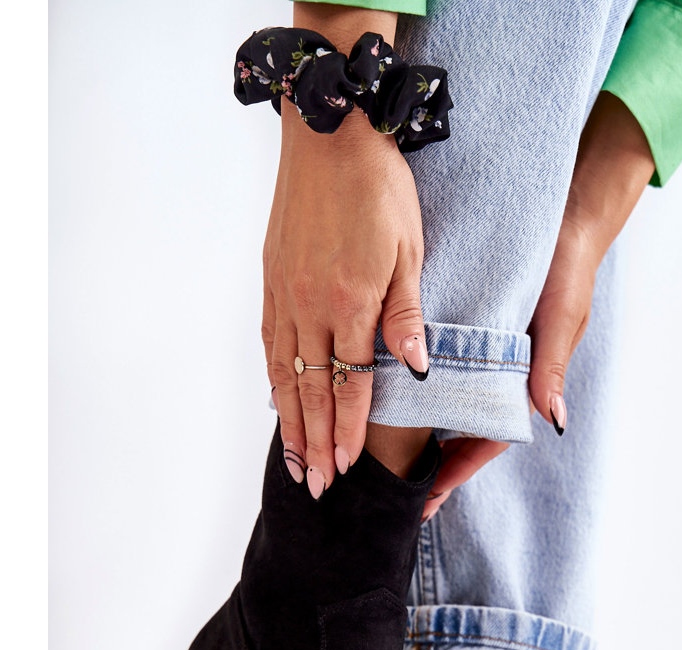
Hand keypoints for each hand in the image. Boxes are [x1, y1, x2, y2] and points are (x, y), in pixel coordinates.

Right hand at [263, 11, 427, 497]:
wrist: (330, 132)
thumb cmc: (379, 188)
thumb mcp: (410, 251)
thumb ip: (406, 314)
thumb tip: (411, 368)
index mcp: (350, 303)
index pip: (350, 383)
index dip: (350, 429)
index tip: (347, 466)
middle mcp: (310, 306)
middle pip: (312, 390)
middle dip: (315, 443)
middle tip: (314, 485)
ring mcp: (285, 294)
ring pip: (284, 374)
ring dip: (290, 422)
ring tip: (293, 460)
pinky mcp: (272, 280)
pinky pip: (269, 343)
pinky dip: (273, 381)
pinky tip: (276, 402)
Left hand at [422, 93, 655, 520]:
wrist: (563, 215)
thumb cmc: (567, 268)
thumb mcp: (560, 316)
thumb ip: (551, 365)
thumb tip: (552, 416)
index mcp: (522, 382)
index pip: (484, 440)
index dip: (454, 473)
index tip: (425, 501)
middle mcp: (497, 376)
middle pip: (457, 432)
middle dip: (428, 465)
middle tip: (389, 492)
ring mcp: (479, 356)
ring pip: (443, 406)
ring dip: (416, 431)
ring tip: (378, 457)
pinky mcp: (464, 328)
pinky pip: (436, 367)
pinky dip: (413, 385)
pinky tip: (382, 395)